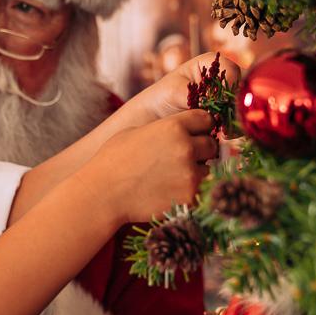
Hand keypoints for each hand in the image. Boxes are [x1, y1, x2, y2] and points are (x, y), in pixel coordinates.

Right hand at [77, 109, 216, 225]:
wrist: (103, 194)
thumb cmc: (112, 161)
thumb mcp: (134, 132)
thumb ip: (161, 128)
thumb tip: (175, 128)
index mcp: (173, 126)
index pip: (205, 118)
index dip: (201, 126)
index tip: (194, 134)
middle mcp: (186, 147)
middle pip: (212, 144)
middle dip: (202, 150)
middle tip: (186, 159)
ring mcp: (190, 174)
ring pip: (209, 169)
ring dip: (198, 172)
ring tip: (176, 177)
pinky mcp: (189, 196)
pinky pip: (202, 191)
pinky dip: (192, 192)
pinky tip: (174, 191)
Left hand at [122, 52, 241, 124]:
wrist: (155, 117)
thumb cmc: (162, 96)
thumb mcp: (174, 91)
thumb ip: (195, 95)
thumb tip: (212, 106)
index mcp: (210, 64)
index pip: (231, 69)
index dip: (231, 84)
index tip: (221, 99)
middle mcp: (222, 79)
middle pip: (241, 89)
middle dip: (236, 105)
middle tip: (227, 120)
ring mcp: (225, 98)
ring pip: (243, 107)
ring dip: (238, 119)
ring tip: (226, 133)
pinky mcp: (226, 115)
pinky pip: (238, 121)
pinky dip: (235, 129)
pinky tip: (225, 136)